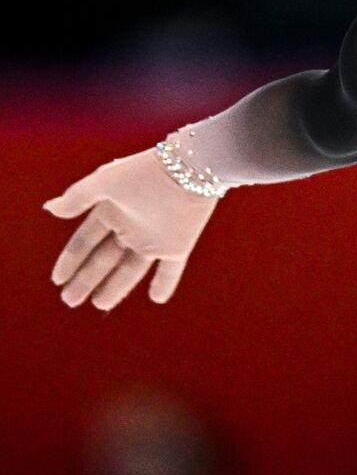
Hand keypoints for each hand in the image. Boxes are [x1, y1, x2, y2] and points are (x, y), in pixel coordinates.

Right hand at [42, 149, 221, 309]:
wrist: (189, 169)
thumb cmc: (144, 171)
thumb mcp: (105, 181)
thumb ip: (78, 197)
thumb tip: (50, 208)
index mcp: (112, 211)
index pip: (86, 240)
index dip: (72, 260)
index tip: (58, 279)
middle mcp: (132, 228)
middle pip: (104, 259)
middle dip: (87, 279)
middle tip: (70, 300)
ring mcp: (155, 238)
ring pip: (131, 269)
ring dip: (116, 286)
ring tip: (100, 304)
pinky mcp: (179, 244)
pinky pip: (171, 269)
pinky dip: (165, 283)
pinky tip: (157, 298)